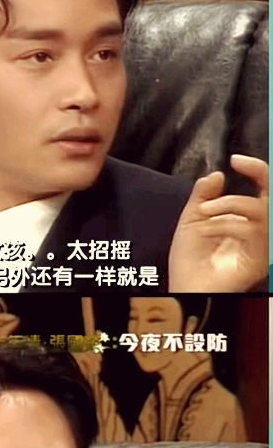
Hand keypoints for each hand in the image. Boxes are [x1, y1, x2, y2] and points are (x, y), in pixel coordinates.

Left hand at [169, 155, 267, 291]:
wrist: (183, 286)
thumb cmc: (189, 260)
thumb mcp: (193, 219)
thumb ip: (204, 195)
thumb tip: (217, 174)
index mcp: (248, 221)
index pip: (265, 190)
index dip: (257, 170)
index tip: (237, 160)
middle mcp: (260, 231)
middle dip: (260, 173)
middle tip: (237, 164)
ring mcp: (263, 246)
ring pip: (263, 209)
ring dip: (229, 204)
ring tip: (204, 213)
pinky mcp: (260, 261)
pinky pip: (252, 231)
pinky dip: (226, 225)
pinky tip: (207, 230)